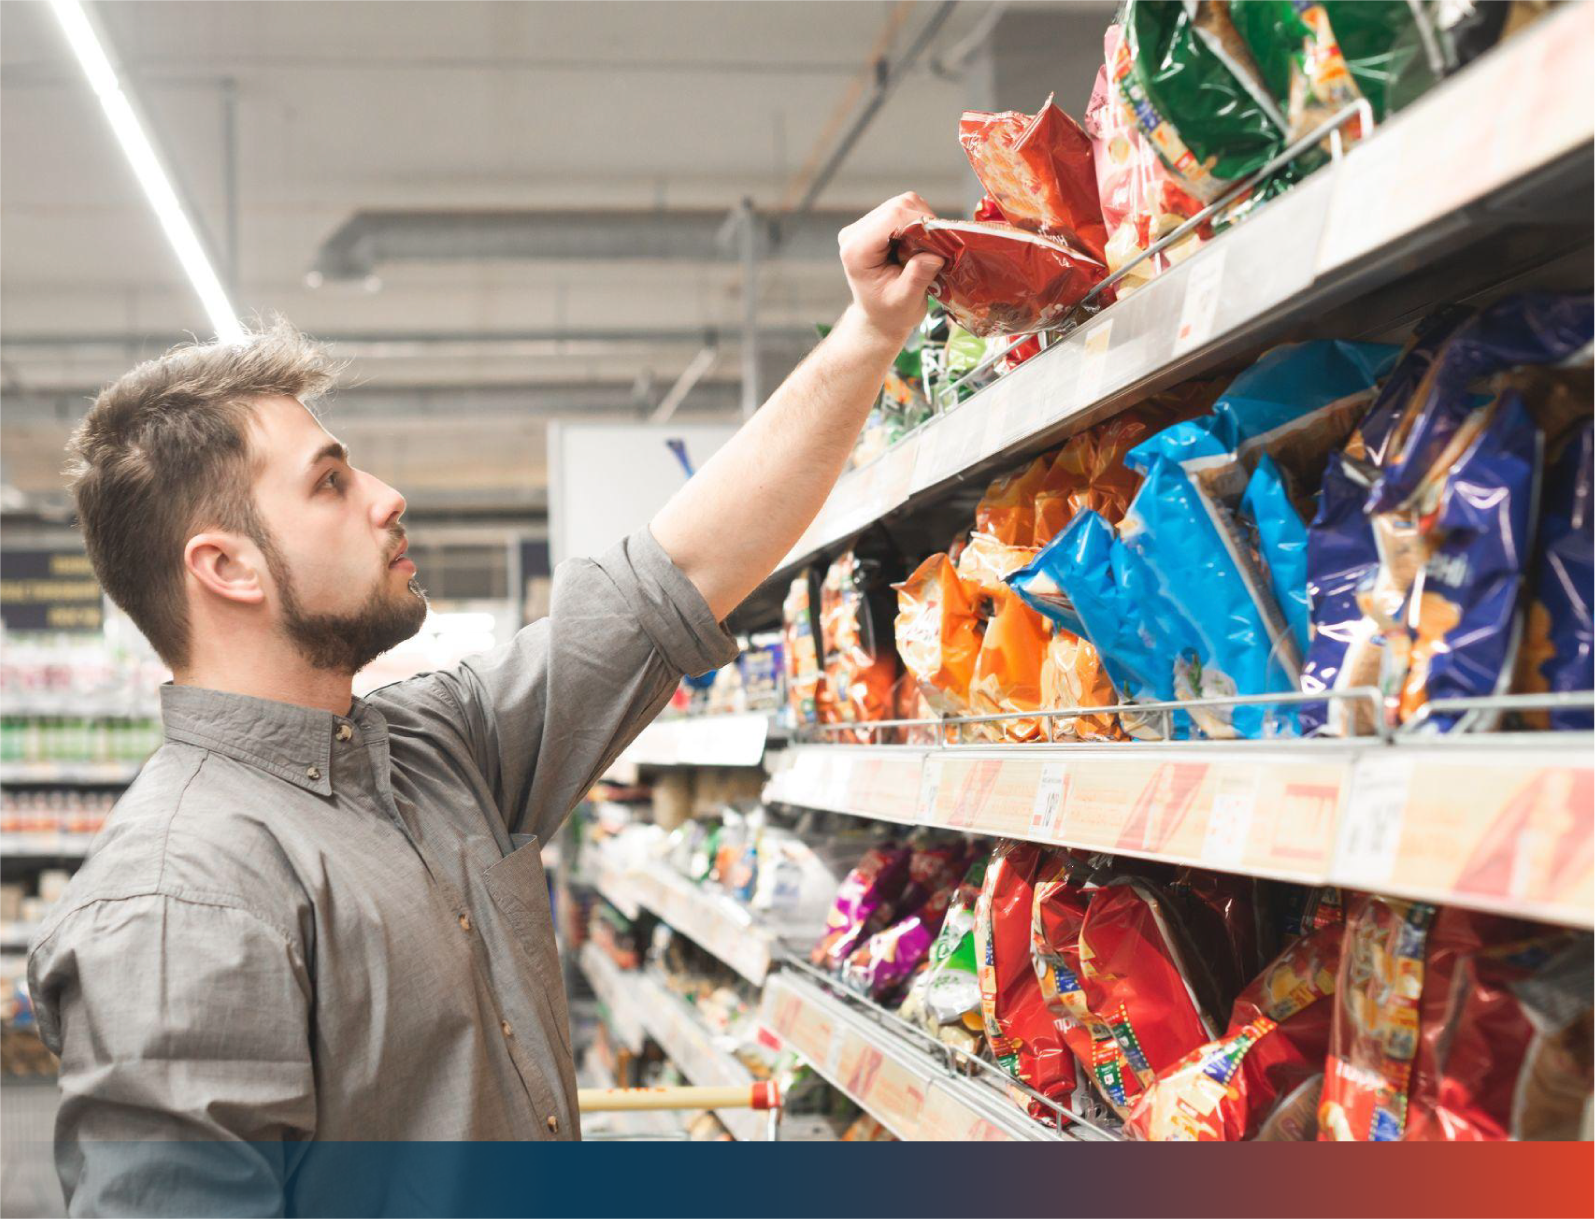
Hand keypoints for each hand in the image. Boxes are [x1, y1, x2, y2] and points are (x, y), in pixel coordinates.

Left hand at [837, 192, 942, 346]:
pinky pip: (905, 209)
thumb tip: (935, 255)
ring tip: (927, 250)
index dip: (921, 223)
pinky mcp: (877, 223)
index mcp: (856, 251)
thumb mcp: (906, 302)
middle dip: (924, 223)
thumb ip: (917, 277)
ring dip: (923, 223)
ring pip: (904, 203)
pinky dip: (920, 223)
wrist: (880, 317)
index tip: (941, 243)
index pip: (892, 217)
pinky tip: (920, 245)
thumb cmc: (891, 313)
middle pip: (899, 206)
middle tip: (936, 249)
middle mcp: (855, 233)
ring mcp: (865, 226)